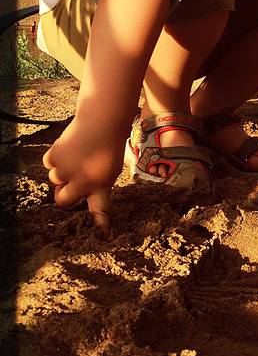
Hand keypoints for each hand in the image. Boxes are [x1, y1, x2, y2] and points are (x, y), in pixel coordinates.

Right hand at [43, 116, 126, 230]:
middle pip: (62, 201)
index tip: (102, 234)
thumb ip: (94, 184)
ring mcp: (66, 170)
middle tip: (69, 183)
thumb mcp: (109, 169)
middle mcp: (83, 182)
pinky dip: (56, 158)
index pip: (99, 210)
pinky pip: (49, 163)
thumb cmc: (107, 146)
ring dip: (62, 172)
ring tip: (76, 156)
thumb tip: (73, 194)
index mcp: (101, 186)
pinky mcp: (54, 157)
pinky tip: (69, 148)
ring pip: (55, 178)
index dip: (99, 223)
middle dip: (63, 195)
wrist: (101, 121)